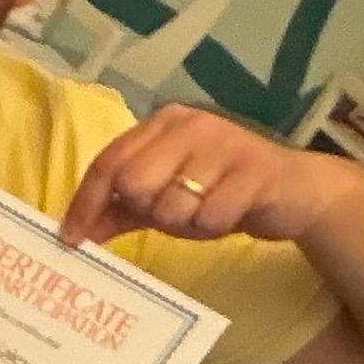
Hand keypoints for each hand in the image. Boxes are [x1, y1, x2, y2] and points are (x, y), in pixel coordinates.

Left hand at [59, 110, 354, 262]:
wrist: (293, 193)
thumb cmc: (220, 192)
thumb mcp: (163, 200)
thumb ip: (118, 210)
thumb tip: (72, 233)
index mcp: (163, 124)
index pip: (107, 162)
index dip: (84, 203)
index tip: (70, 240)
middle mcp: (191, 124)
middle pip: (134, 184)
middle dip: (149, 211)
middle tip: (176, 212)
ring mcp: (225, 143)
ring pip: (171, 204)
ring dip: (186, 222)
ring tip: (209, 210)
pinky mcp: (254, 170)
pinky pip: (210, 216)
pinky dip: (214, 226)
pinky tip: (232, 214)